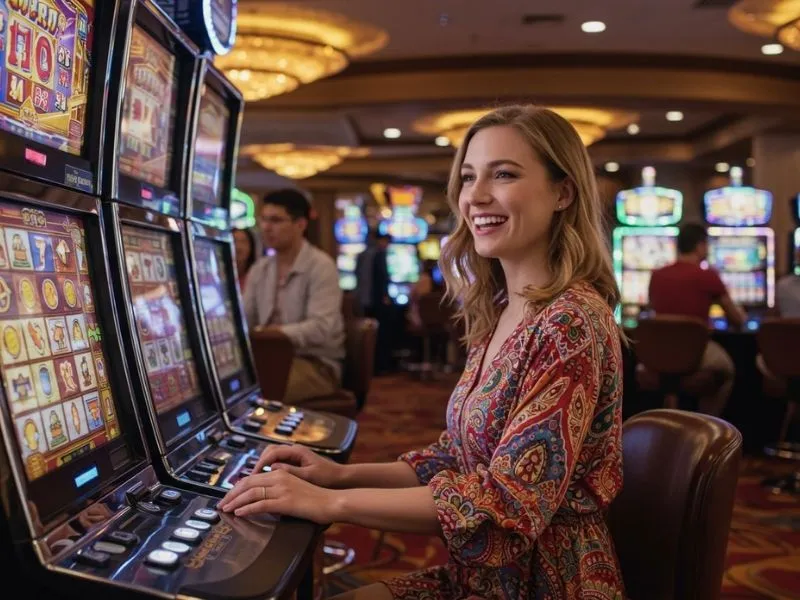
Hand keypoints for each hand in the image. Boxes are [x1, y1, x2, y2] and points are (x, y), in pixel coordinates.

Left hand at [218, 469, 337, 522]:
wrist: (331, 501)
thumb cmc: (316, 498)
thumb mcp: (295, 488)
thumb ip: (279, 489)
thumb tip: (263, 497)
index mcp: (281, 473)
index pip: (252, 478)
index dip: (237, 487)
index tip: (228, 496)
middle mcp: (280, 478)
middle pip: (248, 483)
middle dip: (231, 494)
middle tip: (221, 504)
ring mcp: (282, 489)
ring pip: (252, 493)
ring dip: (235, 502)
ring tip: (226, 509)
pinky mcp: (285, 502)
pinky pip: (261, 504)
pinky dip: (247, 508)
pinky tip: (239, 513)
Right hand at [254, 444, 343, 488]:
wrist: (340, 478)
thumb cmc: (327, 477)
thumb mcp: (308, 476)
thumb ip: (290, 471)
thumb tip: (272, 468)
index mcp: (297, 451)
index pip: (272, 453)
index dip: (260, 463)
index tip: (253, 475)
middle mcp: (294, 450)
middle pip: (269, 451)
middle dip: (258, 463)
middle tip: (251, 477)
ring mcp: (294, 455)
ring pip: (272, 456)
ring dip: (262, 465)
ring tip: (255, 479)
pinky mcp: (294, 462)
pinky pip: (277, 462)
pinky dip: (269, 468)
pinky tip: (266, 479)